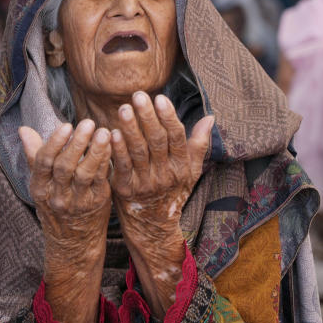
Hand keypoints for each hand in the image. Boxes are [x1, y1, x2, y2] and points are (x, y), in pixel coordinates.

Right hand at [18, 120, 112, 281]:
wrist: (73, 242)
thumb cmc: (55, 205)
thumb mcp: (40, 184)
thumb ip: (35, 156)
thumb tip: (23, 129)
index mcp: (39, 188)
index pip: (44, 162)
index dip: (54, 143)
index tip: (65, 125)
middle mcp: (56, 196)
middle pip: (65, 167)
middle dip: (76, 144)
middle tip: (87, 122)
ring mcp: (77, 202)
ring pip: (85, 174)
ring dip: (95, 151)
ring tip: (104, 132)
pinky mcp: (96, 204)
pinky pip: (100, 181)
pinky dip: (105, 162)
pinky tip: (111, 146)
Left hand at [109, 92, 212, 314]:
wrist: (153, 226)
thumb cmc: (172, 192)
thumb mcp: (190, 171)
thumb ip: (198, 144)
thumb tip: (211, 117)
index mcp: (181, 167)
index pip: (176, 138)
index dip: (168, 118)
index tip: (160, 98)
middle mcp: (164, 175)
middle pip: (156, 142)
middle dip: (147, 117)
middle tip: (138, 96)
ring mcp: (144, 183)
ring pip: (138, 152)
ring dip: (130, 129)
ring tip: (124, 109)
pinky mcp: (125, 189)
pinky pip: (121, 167)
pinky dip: (116, 150)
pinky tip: (110, 133)